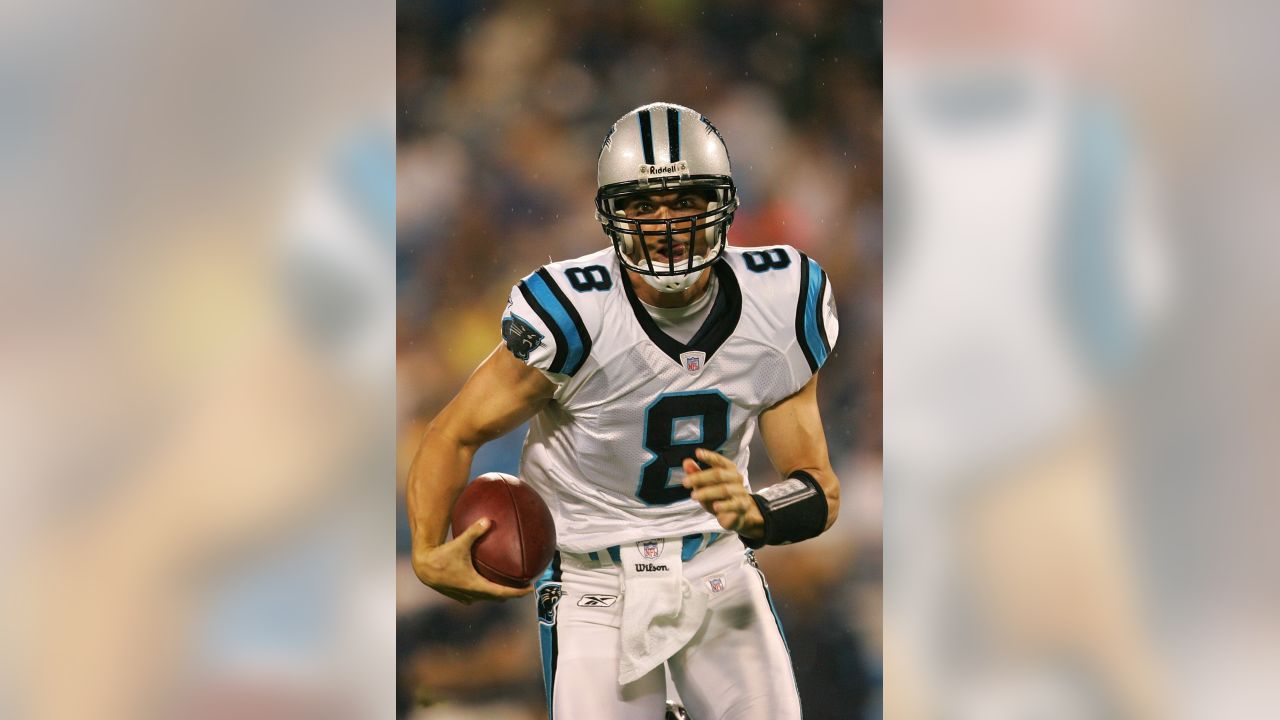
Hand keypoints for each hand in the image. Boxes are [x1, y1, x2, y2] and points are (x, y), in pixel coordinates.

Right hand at [412, 518, 534, 604]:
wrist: (423, 567)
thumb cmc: (440, 555)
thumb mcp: (459, 543)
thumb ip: (474, 531)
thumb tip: (489, 519)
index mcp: (475, 585)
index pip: (502, 592)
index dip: (518, 592)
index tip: (531, 589)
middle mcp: (472, 594)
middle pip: (497, 597)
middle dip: (512, 593)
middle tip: (525, 586)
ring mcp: (465, 596)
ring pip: (487, 597)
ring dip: (498, 593)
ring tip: (510, 584)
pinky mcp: (459, 594)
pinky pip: (477, 595)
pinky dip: (486, 590)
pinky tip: (488, 580)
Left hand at [682, 448, 763, 538]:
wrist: (738, 514)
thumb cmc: (720, 496)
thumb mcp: (706, 485)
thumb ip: (696, 473)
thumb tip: (686, 462)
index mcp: (729, 469)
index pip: (719, 460)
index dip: (709, 456)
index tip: (697, 453)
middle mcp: (736, 478)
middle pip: (719, 474)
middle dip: (700, 477)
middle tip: (685, 482)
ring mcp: (740, 491)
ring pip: (724, 489)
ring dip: (708, 492)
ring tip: (694, 496)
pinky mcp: (742, 505)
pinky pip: (733, 505)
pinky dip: (724, 506)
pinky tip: (716, 508)